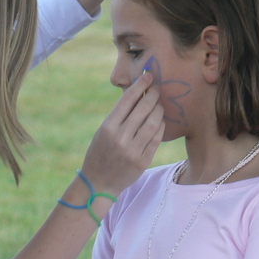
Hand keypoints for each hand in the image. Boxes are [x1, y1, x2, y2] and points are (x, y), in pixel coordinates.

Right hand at [80, 72, 164, 196]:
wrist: (98, 183)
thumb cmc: (99, 153)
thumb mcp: (102, 132)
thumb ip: (118, 116)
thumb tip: (136, 94)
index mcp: (108, 128)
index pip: (127, 100)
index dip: (140, 85)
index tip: (148, 76)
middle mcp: (120, 138)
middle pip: (143, 109)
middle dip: (153, 95)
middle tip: (157, 89)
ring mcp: (133, 151)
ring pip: (153, 123)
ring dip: (159, 110)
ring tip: (159, 105)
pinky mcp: (142, 161)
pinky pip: (156, 139)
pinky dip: (160, 127)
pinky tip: (160, 121)